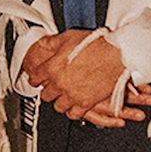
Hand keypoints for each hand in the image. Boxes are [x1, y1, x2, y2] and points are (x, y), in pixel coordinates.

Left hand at [30, 30, 144, 124]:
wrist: (115, 54)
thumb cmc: (95, 45)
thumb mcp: (68, 37)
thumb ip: (51, 42)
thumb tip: (43, 43)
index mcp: (52, 67)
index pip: (35, 78)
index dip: (36, 77)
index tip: (38, 78)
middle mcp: (60, 83)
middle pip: (45, 94)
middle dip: (48, 89)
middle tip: (53, 86)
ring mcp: (72, 95)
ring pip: (57, 106)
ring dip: (59, 101)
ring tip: (63, 96)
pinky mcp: (86, 103)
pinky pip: (73, 114)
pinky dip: (73, 111)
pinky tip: (74, 105)